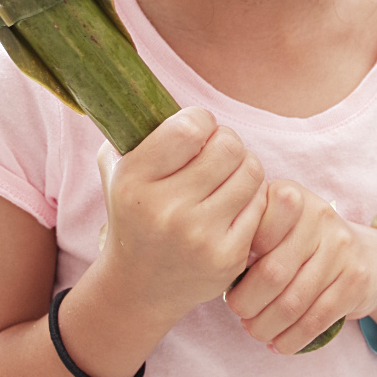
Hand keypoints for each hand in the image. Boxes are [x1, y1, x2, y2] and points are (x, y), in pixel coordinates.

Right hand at [96, 108, 266, 328]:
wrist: (140, 286)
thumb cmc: (133, 212)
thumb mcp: (116, 167)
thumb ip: (133, 126)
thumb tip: (151, 90)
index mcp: (135, 180)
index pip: (190, 127)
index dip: (201, 121)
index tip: (195, 132)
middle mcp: (166, 210)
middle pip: (229, 146)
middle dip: (227, 143)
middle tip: (216, 154)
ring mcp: (199, 237)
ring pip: (251, 171)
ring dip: (243, 167)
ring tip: (226, 176)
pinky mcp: (227, 256)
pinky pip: (260, 204)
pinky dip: (251, 198)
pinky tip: (232, 205)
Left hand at [225, 180, 376, 354]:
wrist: (366, 257)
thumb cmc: (302, 244)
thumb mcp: (276, 227)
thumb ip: (248, 236)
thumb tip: (218, 270)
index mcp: (290, 195)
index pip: (254, 228)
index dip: (236, 259)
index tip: (226, 274)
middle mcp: (318, 215)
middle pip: (271, 272)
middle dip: (247, 302)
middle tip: (238, 312)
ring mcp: (341, 247)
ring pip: (293, 301)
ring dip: (267, 326)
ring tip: (254, 330)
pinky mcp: (356, 280)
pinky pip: (316, 319)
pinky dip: (292, 339)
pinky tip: (278, 344)